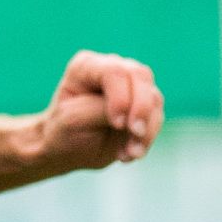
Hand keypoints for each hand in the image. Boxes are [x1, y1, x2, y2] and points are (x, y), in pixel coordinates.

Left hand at [36, 51, 162, 172]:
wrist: (68, 150)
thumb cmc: (64, 132)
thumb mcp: (73, 120)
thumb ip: (101, 110)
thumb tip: (132, 112)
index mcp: (87, 66)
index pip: (114, 72)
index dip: (121, 97)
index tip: (117, 123)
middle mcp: (112, 69)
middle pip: (140, 77)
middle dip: (141, 108)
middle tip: (135, 134)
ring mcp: (130, 86)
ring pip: (153, 98)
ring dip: (146, 129)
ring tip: (130, 153)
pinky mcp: (143, 106)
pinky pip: (157, 117)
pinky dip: (147, 138)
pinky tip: (129, 154)